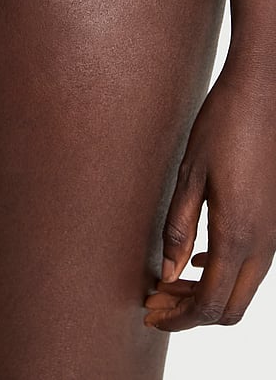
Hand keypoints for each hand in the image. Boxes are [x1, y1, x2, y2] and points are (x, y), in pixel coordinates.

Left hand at [144, 61, 275, 329]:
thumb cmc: (222, 126)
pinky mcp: (274, 222)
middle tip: (154, 302)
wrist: (262, 94)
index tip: (149, 313)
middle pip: (230, 309)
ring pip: (243, 290)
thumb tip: (168, 275)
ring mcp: (274, 235)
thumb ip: (178, 228)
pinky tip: (196, 258)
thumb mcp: (189, 174)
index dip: (178, 318)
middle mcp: (263, 243)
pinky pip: (252, 267)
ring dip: (207, 294)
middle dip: (191, 314)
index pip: (210, 304)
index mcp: (237, 235)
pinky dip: (224, 275)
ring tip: (168, 282)